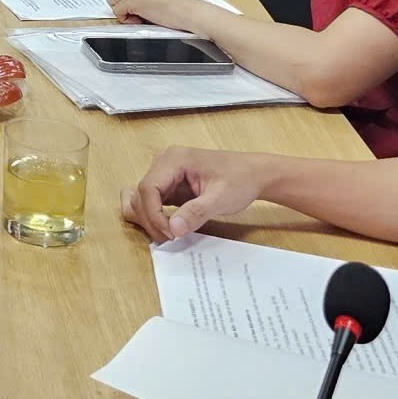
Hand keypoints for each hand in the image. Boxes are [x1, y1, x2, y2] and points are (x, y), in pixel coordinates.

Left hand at [106, 0, 198, 27]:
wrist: (190, 12)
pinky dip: (126, 20)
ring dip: (124, 14)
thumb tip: (130, 8)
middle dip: (123, 8)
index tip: (141, 12)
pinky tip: (141, 21)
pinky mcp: (133, 1)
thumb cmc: (179, 9)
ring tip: (142, 18)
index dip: (128, 5)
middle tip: (140, 17)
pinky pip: (117, 11)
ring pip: (114, 3)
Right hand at [123, 146, 267, 241]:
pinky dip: (156, 217)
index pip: (148, 188)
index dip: (154, 214)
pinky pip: (153, 202)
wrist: (255, 174)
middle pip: (142, 194)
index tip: (170, 233)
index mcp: (174, 159)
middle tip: (169, 239)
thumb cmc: (241, 180)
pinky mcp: (170, 185)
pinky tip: (169, 228)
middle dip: (151, 220)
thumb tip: (173, 229)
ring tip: (169, 235)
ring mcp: (166, 173)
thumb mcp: (221, 198)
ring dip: (150, 219)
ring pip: (143, 199)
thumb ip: (196, 213)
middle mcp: (165, 163)